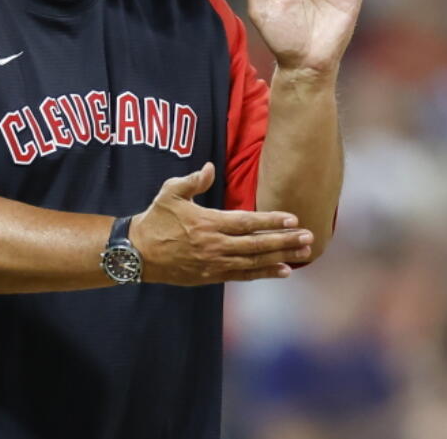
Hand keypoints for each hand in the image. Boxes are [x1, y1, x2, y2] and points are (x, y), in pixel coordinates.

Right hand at [129, 162, 313, 284]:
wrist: (137, 253)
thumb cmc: (155, 219)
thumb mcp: (169, 193)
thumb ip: (192, 180)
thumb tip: (211, 168)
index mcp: (208, 223)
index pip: (246, 222)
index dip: (271, 220)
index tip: (293, 219)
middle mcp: (215, 246)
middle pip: (257, 244)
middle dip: (285, 241)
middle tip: (309, 237)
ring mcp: (214, 264)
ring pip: (254, 262)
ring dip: (281, 258)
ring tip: (303, 254)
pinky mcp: (211, 277)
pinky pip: (243, 276)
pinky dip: (264, 274)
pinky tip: (283, 271)